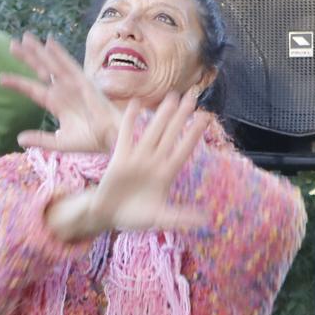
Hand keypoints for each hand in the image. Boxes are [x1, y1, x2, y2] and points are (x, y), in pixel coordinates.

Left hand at [4, 32, 118, 153]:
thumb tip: (19, 139)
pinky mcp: (83, 81)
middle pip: (41, 70)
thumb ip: (40, 139)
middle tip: (12, 44)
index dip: (18, 83)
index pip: (33, 89)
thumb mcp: (60, 142)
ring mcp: (72, 84)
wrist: (110, 139)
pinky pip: (69, 65)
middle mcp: (63, 90)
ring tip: (25, 38)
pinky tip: (49, 43)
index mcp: (57, 103)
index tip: (2, 78)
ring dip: (39, 51)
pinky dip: (59, 54)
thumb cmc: (90, 140)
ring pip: (51, 64)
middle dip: (28, 57)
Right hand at [46, 90, 208, 240]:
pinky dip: (129, 120)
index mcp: (166, 174)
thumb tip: (205, 220)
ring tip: (172, 95)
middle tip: (193, 94)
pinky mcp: (120, 159)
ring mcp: (137, 158)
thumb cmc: (135, 217)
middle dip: (182, 115)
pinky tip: (135, 103)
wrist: (108, 217)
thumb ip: (180, 218)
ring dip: (162, 114)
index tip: (206, 117)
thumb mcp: (160, 218)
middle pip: (171, 134)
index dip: (194, 134)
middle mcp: (154, 162)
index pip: (184, 149)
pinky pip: (126, 136)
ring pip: (153, 131)